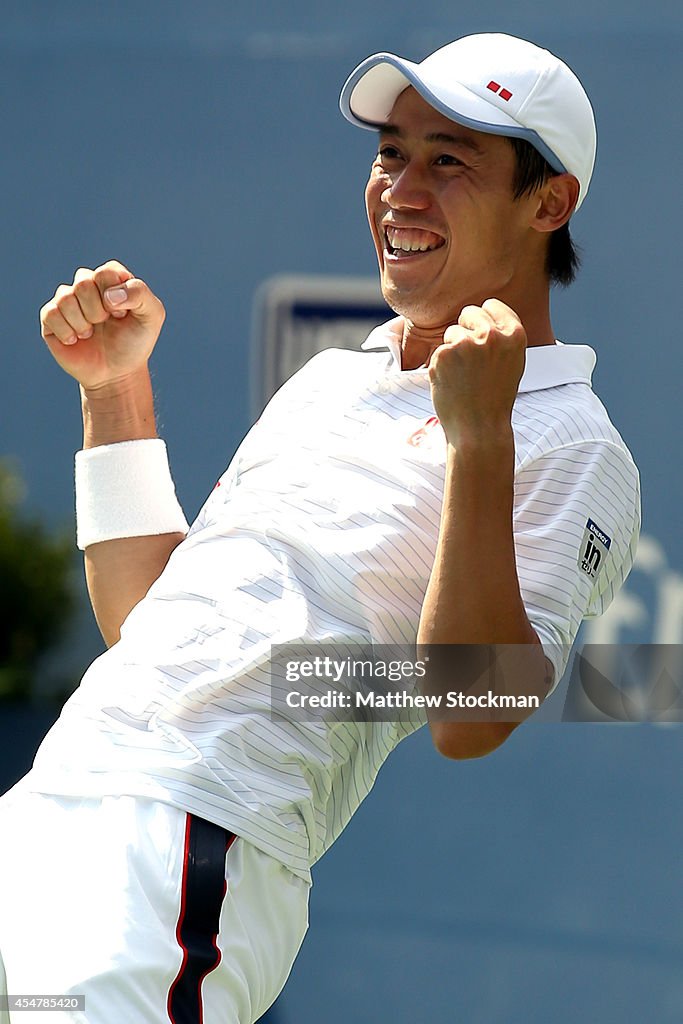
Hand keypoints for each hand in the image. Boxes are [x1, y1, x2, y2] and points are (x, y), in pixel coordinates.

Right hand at [39, 260, 165, 391]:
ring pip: (65, 297)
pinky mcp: (51, 317)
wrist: (116, 374)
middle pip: (83, 282)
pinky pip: (50, 314)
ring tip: (90, 334)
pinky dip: (67, 332)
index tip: (122, 314)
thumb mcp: (152, 316)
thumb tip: (109, 295)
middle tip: (105, 324)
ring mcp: (67, 300)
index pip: (105, 272)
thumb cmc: (135, 342)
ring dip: (83, 323)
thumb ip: (140, 294)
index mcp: (111, 278)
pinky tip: (75, 340)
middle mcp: (87, 284)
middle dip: (98, 311)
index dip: (114, 296)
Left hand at [428, 299, 526, 443]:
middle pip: (469, 312)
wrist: (479, 429)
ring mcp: (466, 344)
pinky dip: (441, 365)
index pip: (491, 305)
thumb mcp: (511, 361)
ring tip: (465, 375)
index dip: (484, 320)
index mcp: (514, 334)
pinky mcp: (443, 354)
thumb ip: (501, 336)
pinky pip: (439, 350)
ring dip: (453, 350)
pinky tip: (453, 382)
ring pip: (451, 332)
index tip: (484, 338)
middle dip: (466, 331)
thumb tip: (484, 312)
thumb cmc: (494, 397)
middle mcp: (492, 335)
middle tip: (472, 360)